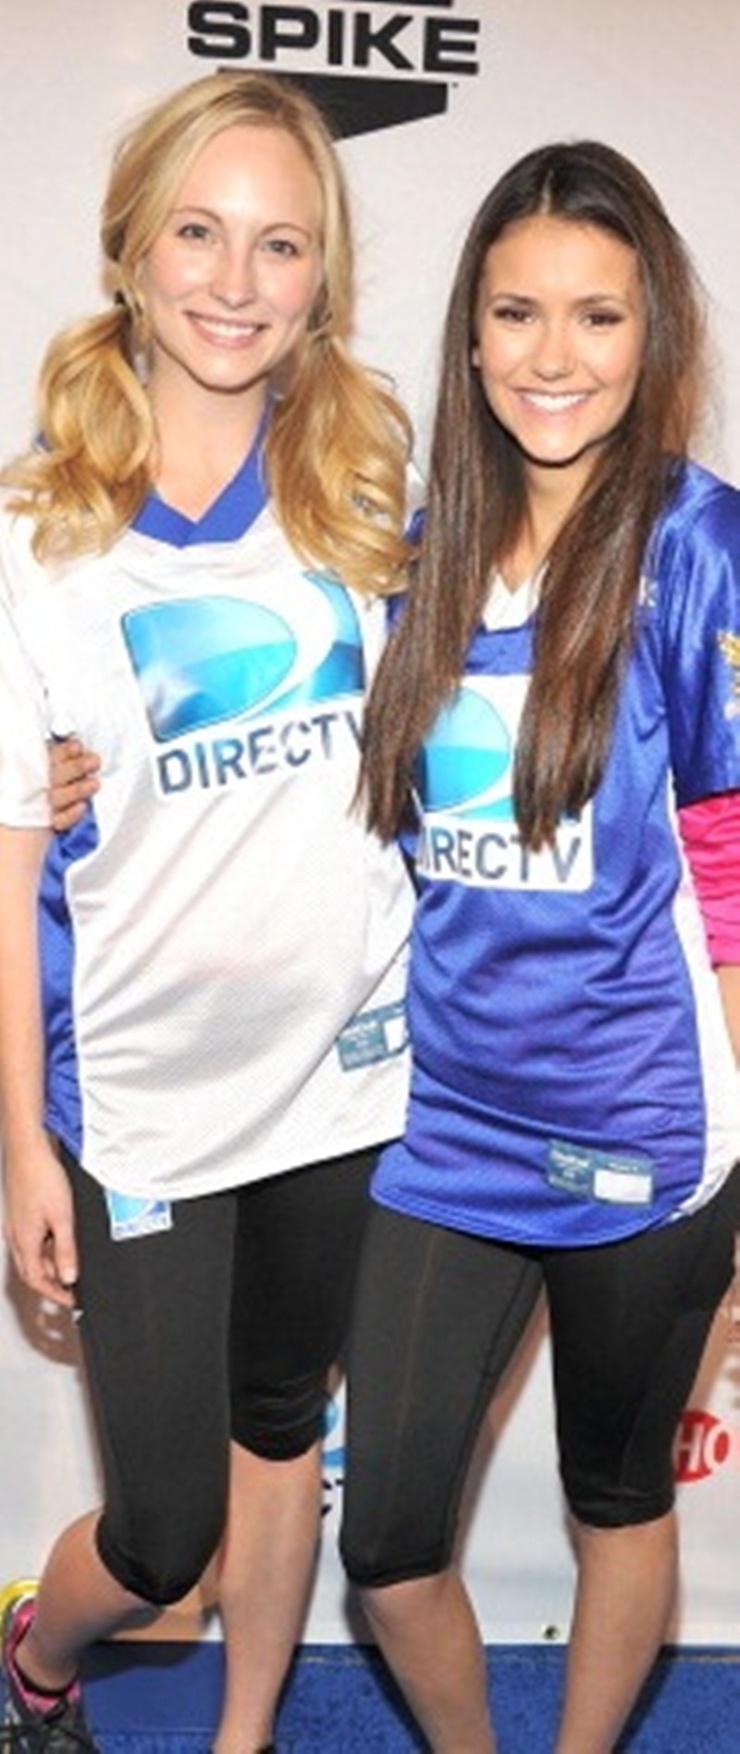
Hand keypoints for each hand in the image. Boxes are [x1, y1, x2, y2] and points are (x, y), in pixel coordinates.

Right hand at [3, 1135, 78, 1306]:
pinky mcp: (20, 1214)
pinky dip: (47, 1247)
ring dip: (50, 1264)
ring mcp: (16, 1225)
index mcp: (25, 1242)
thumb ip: (66, 1250)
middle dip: (53, 1283)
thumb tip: (69, 1277)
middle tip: (73, 1288)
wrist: (27, 1149)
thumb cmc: (42, 1177)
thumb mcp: (63, 1218)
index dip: (56, 1294)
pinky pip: (32, 1240)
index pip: (37, 1281)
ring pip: (33, 1256)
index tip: (72, 1301)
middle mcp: (17, 1236)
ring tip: (72, 1263)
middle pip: (33, 1271)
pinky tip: (61, 1239)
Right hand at [48, 736, 100, 830]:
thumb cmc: (70, 778)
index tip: (78, 747)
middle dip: (75, 768)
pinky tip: (82, 807)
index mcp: (47, 762)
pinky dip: (71, 815)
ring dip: (77, 790)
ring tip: (94, 783)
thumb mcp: (72, 759)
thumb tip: (77, 737)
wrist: (58, 811)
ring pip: (57, 797)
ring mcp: (49, 803)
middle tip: (94, 762)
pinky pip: (59, 821)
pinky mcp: (54, 822)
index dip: (65, 751)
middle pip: (55, 775)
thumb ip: (71, 749)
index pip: (52, 754)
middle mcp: (45, 782)